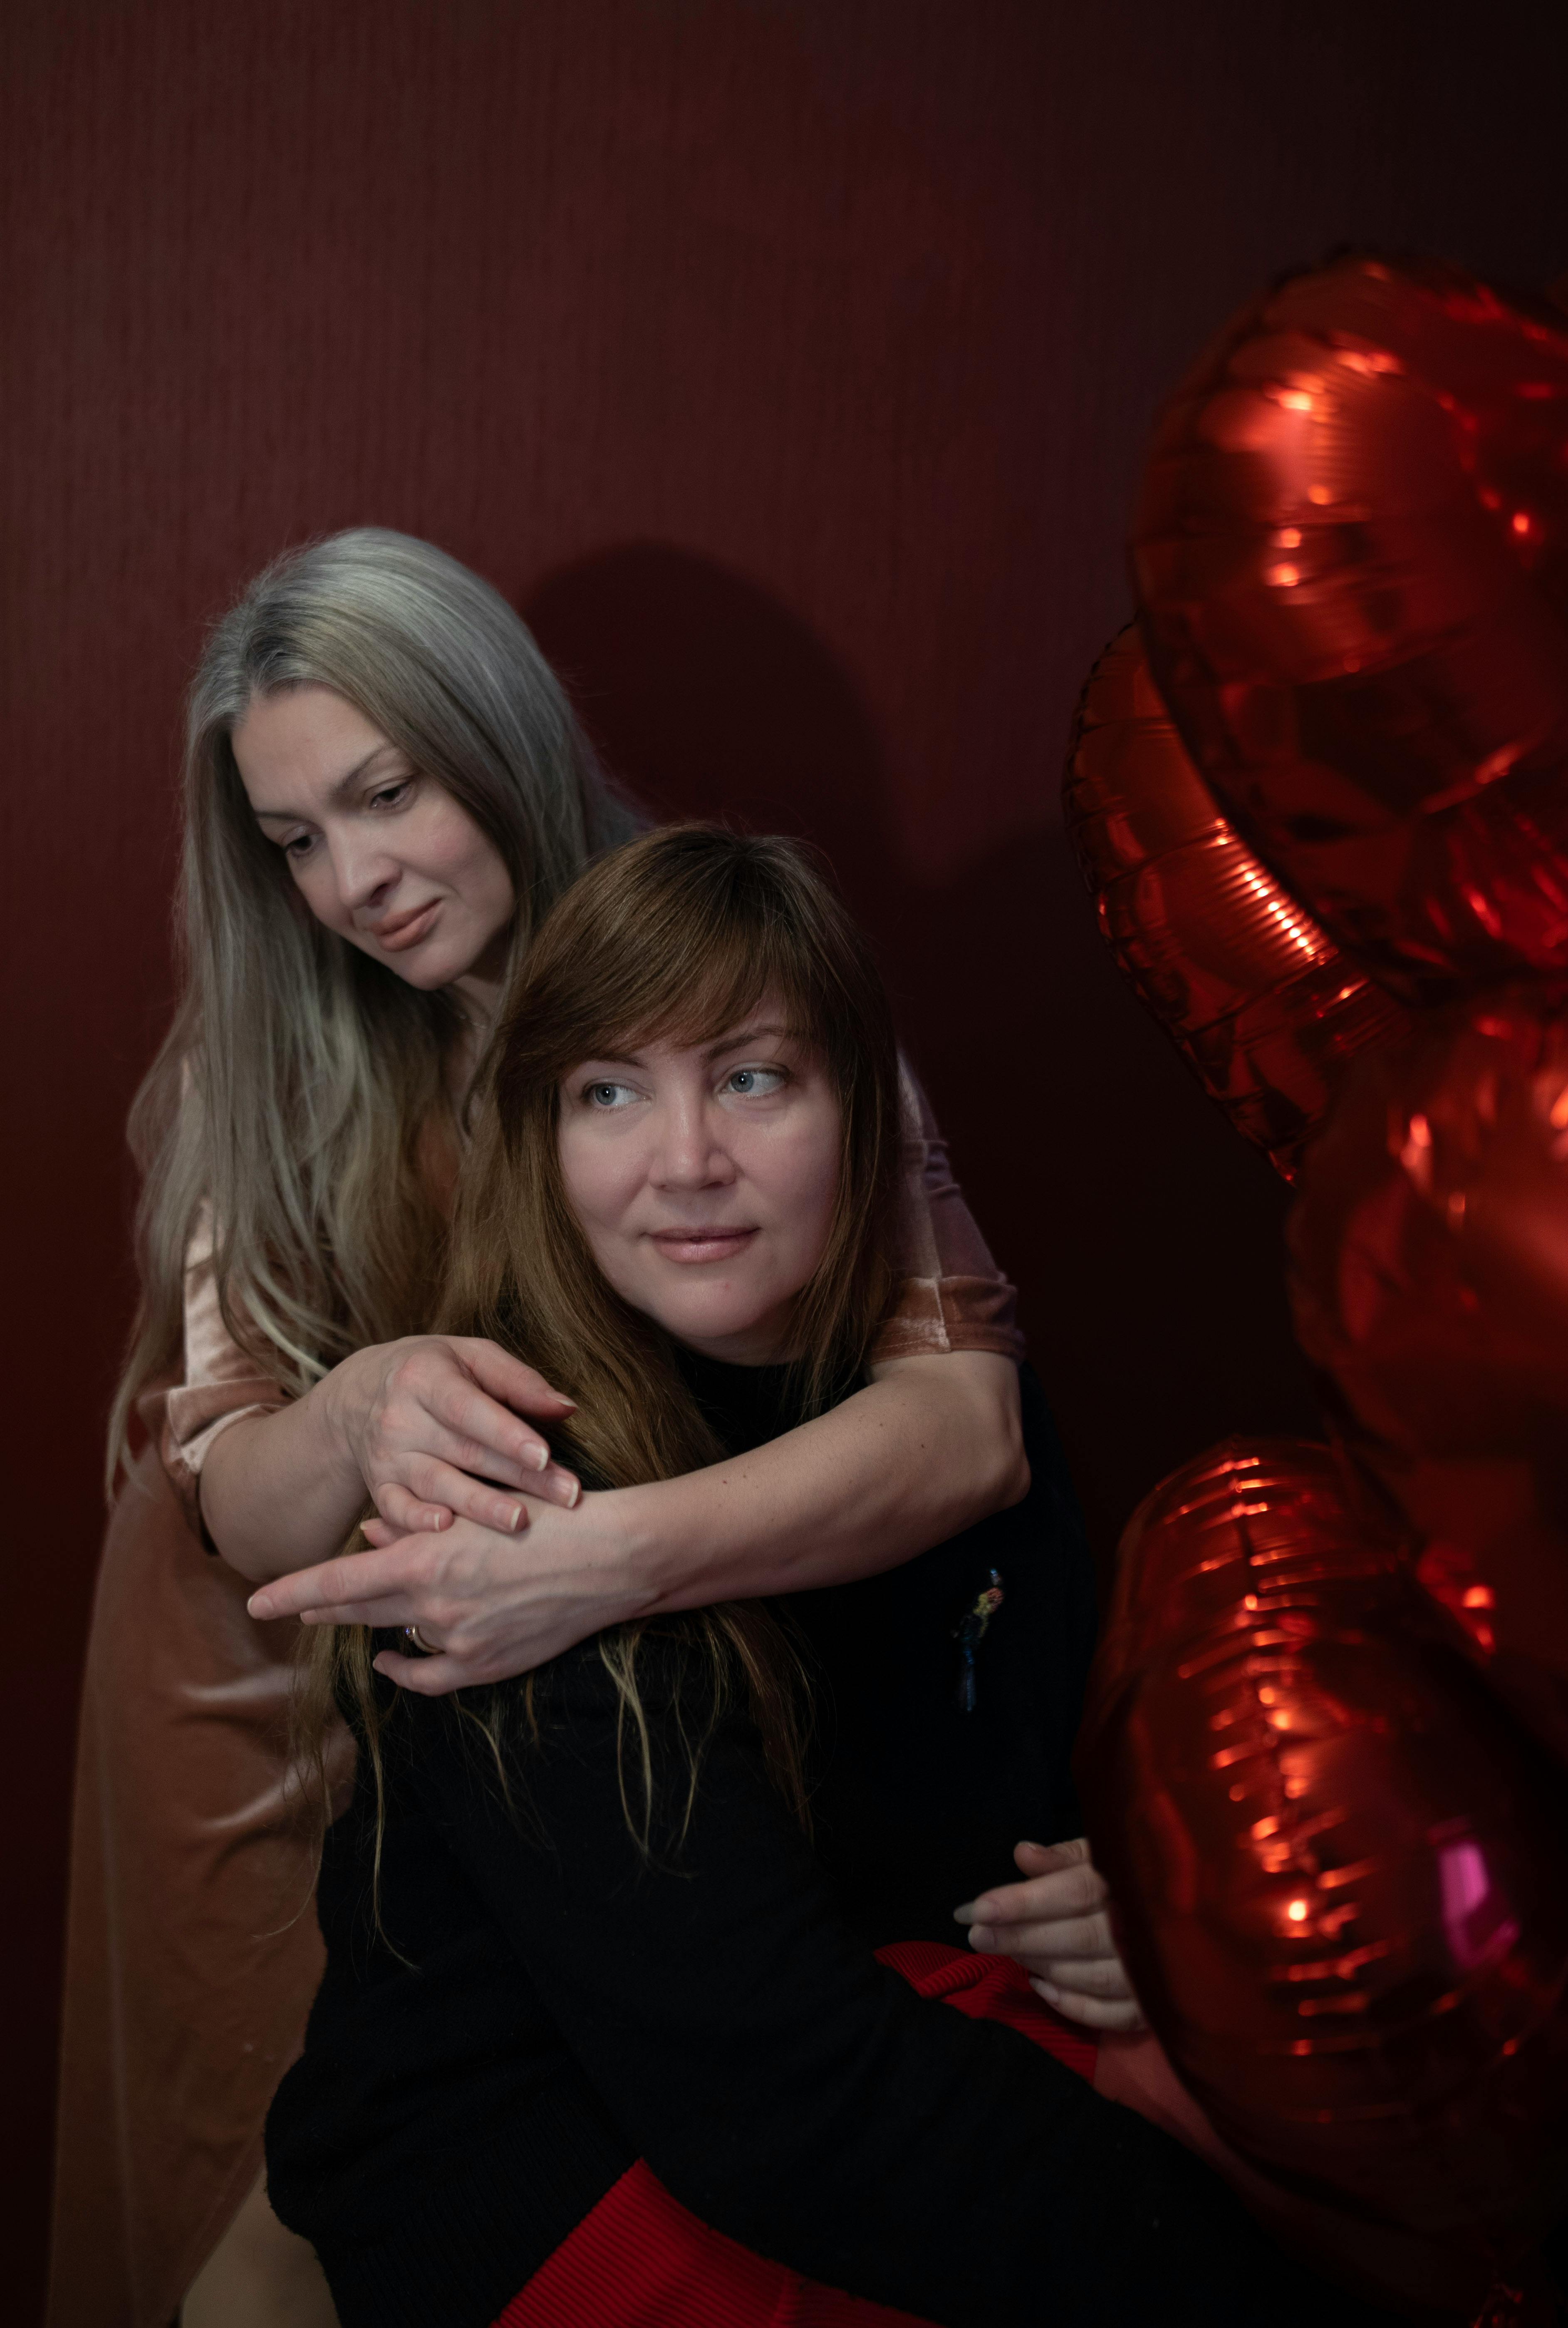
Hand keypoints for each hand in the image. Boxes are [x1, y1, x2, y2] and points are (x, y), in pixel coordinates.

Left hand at [246, 1497, 649, 1693]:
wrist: (610, 1558)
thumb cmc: (547, 1516)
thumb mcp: (477, 1507)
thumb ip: (415, 1525)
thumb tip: (368, 1538)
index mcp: (427, 1559)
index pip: (338, 1583)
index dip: (292, 1594)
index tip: (256, 1603)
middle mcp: (434, 1605)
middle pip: (359, 1612)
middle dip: (323, 1609)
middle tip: (296, 1607)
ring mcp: (458, 1640)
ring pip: (395, 1635)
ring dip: (372, 1624)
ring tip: (354, 1618)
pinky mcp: (484, 1665)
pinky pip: (427, 1675)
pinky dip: (403, 1668)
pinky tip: (390, 1659)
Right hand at [326, 1336, 581, 1534]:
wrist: (361, 1394)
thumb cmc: (437, 1373)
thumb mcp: (472, 1357)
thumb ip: (519, 1381)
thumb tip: (567, 1408)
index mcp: (424, 1377)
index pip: (468, 1409)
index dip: (506, 1433)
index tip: (544, 1455)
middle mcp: (399, 1418)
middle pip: (465, 1451)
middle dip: (519, 1477)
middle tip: (566, 1496)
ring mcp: (386, 1456)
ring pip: (436, 1485)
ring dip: (479, 1507)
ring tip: (519, 1521)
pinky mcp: (379, 1486)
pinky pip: (396, 1509)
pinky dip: (417, 1523)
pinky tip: (446, 1530)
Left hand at [954, 1837, 1146, 2030]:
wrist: (1199, 1915)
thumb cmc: (1141, 1876)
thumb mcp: (1106, 1853)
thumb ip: (1066, 1856)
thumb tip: (1022, 1854)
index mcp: (1133, 1880)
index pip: (1073, 1892)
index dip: (1024, 1902)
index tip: (976, 1909)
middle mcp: (1147, 1928)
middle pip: (1076, 1937)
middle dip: (1021, 1938)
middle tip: (975, 1936)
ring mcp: (1157, 1972)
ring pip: (1091, 1977)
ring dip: (1042, 1967)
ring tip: (1006, 1953)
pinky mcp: (1160, 2007)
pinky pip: (1114, 2016)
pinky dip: (1075, 2006)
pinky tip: (1042, 1989)